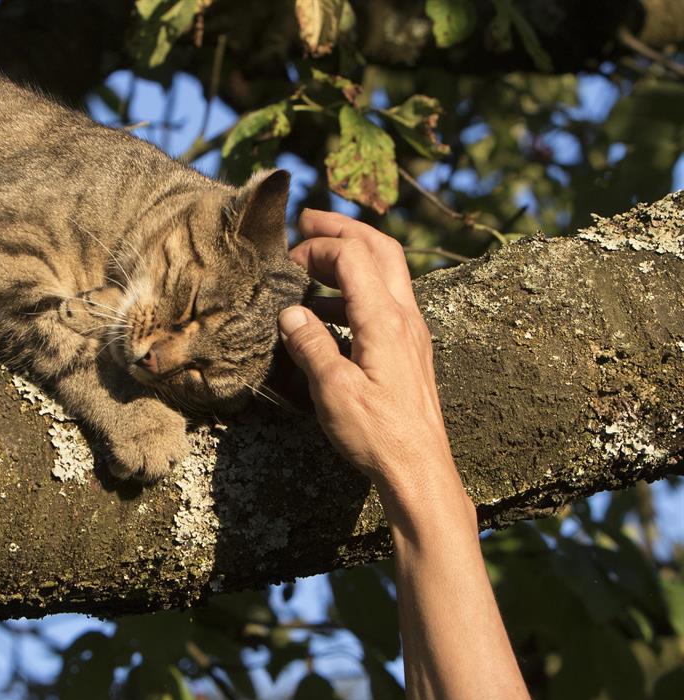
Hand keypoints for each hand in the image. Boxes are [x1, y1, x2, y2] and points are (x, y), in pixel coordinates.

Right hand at [278, 210, 455, 494]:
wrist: (419, 470)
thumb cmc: (377, 435)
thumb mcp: (333, 391)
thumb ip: (310, 346)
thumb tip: (289, 313)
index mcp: (385, 320)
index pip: (353, 257)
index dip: (317, 248)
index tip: (286, 263)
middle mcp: (405, 317)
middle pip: (380, 248)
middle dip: (343, 229)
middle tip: (307, 221)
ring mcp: (411, 332)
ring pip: (388, 271)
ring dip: (352, 256)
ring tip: (313, 264)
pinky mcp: (409, 349)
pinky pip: (386, 300)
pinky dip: (357, 289)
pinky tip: (329, 311)